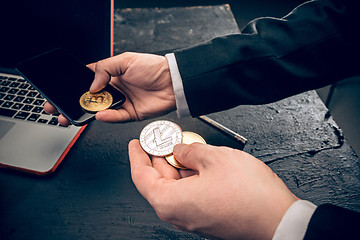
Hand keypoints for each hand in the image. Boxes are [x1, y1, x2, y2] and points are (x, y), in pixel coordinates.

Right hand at [44, 52, 175, 125]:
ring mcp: (122, 102)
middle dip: (74, 103)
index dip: (74, 86)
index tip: (61, 90)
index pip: (88, 80)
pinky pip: (116, 117)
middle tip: (59, 108)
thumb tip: (91, 85)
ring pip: (99, 110)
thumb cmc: (153, 67)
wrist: (173, 82)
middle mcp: (115, 89)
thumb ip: (104, 69)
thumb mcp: (125, 60)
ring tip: (74, 114)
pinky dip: (107, 117)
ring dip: (86, 113)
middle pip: (90, 98)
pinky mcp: (130, 113)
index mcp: (111, 75)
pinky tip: (99, 114)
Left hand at [129, 140, 296, 239]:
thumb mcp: (215, 158)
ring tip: (185, 146)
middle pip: (158, 181)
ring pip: (175, 186)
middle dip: (159, 157)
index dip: (137, 156)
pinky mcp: (207, 216)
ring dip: (177, 165)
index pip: (141, 177)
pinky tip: (198, 161)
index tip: (136, 143)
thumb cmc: (250, 196)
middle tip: (163, 138)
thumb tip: (181, 150)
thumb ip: (191, 150)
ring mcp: (193, 217)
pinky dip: (189, 176)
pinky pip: (189, 193)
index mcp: (171, 202)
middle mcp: (179, 214)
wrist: (279, 220)